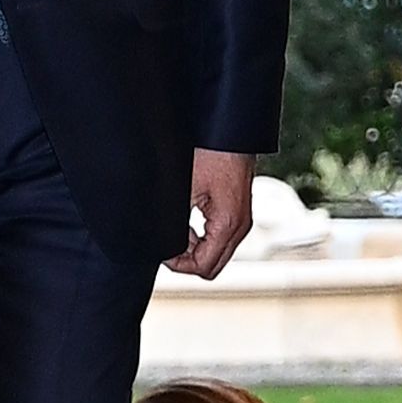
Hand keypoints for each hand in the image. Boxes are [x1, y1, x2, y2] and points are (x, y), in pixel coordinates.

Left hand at [167, 150, 254, 278]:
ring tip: (178, 233)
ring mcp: (243, 223)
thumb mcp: (184, 190)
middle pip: (213, 267)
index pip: (203, 267)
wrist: (231, 135)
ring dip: (196, 250)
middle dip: (188, 261)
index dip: (178, 265)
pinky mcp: (239, 215)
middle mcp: (240, 228)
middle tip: (169, 246)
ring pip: (218, 256)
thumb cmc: (212, 154)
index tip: (163, 253)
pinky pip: (222, 241)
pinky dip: (205, 240)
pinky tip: (190, 225)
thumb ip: (174, 222)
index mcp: (228, 225)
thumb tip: (159, 240)